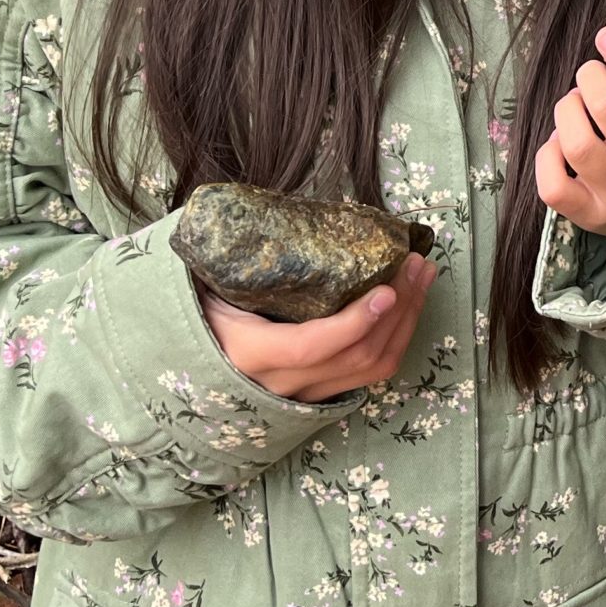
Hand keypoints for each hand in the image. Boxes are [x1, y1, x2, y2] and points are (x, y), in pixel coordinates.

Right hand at [202, 252, 434, 401]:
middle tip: (417, 263)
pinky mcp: (319, 393)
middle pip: (354, 356)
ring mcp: (303, 394)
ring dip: (406, 322)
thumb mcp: (207, 288)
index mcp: (247, 354)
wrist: (183, 366)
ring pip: (369, 369)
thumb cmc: (196, 315)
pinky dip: (396, 339)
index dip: (352, 324)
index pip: (308, 348)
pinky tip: (408, 305)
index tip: (386, 290)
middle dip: (396, 310)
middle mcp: (279, 383)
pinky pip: (368, 374)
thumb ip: (234, 263)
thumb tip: (260, 212)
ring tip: (423, 277)